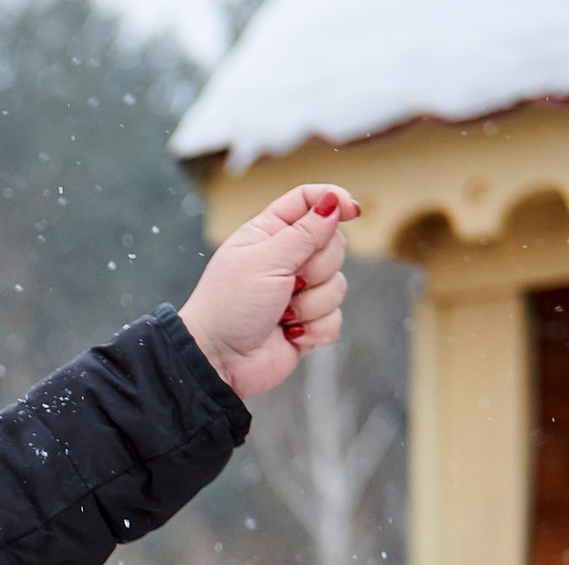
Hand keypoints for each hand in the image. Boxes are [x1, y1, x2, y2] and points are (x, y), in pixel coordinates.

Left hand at [179, 183, 359, 400]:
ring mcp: (299, 293)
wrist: (218, 361)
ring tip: (281, 316)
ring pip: (339, 284)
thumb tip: (334, 202)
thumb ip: (304, 232)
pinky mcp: (308, 324)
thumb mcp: (266, 260)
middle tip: (288, 284)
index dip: (333, 200)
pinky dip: (315, 329)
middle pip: (334, 244)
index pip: (308, 200)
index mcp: (268, 234)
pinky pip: (335, 319)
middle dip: (317, 268)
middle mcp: (286, 260)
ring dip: (311, 304)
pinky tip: (290, 335)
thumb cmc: (230, 306)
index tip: (350, 211)